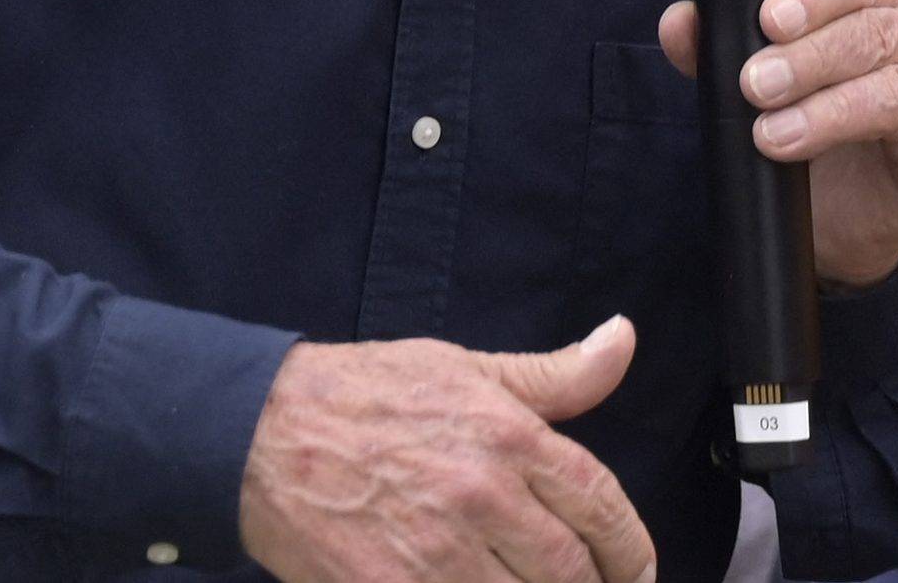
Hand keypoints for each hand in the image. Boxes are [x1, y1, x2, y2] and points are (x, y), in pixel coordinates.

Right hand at [240, 319, 654, 582]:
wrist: (261, 433)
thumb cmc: (369, 394)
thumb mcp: (468, 369)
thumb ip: (556, 374)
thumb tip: (624, 338)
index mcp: (509, 438)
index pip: (599, 503)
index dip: (630, 548)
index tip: (637, 570)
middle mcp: (481, 497)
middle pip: (569, 570)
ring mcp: (433, 554)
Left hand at [660, 0, 897, 287]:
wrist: (845, 225)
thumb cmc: (813, 142)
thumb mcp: (758, 95)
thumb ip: (722, 53)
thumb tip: (680, 23)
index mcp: (877, 7)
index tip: (767, 18)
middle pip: (872, 27)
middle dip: (808, 55)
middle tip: (754, 84)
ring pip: (895, 78)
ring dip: (828, 103)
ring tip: (771, 133)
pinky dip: (858, 130)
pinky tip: (812, 147)